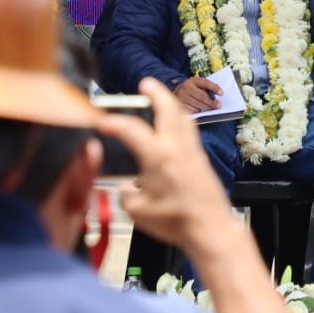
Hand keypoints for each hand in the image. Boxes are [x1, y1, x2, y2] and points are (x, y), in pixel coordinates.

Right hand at [96, 78, 235, 247]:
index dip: (114, 122)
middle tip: (147, 84)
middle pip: (169, 108)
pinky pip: (191, 132)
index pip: (132, 129)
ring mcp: (193, 152)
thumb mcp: (138, 212)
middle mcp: (178, 148)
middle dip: (156, 92)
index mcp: (158, 157)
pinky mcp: (202, 161)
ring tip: (162, 100)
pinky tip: (176, 128)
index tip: (102, 121)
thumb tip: (125, 189)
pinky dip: (181, 122)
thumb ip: (126, 196)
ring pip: (184, 118)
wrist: (211, 228)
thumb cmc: (177, 221)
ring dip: (172, 105)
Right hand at [173, 75, 221, 112]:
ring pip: (198, 105)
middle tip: (219, 105)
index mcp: (193, 80)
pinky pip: (192, 110)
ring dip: (206, 108)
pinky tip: (201, 110)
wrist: (177, 91)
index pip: (205, 83)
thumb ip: (208, 88)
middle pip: (202, 96)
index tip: (221, 93)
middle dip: (212, 102)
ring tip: (211, 108)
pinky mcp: (180, 105)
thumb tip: (219, 94)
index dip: (214, 88)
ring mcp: (181, 96)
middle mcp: (186, 87)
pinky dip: (198, 111)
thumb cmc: (193, 89)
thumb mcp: (199, 84)